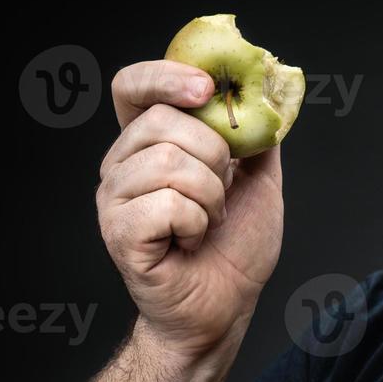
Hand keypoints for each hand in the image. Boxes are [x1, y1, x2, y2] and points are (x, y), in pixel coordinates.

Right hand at [96, 60, 284, 357]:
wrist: (227, 306)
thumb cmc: (235, 248)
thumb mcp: (259, 179)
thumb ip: (256, 133)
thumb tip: (268, 89)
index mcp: (148, 144)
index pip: (133, 86)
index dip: (165, 75)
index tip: (208, 88)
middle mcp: (122, 165)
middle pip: (163, 122)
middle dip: (215, 158)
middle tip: (220, 198)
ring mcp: (114, 199)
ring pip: (169, 163)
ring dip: (210, 198)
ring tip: (206, 223)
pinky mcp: (119, 232)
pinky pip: (166, 203)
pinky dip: (196, 224)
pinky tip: (190, 241)